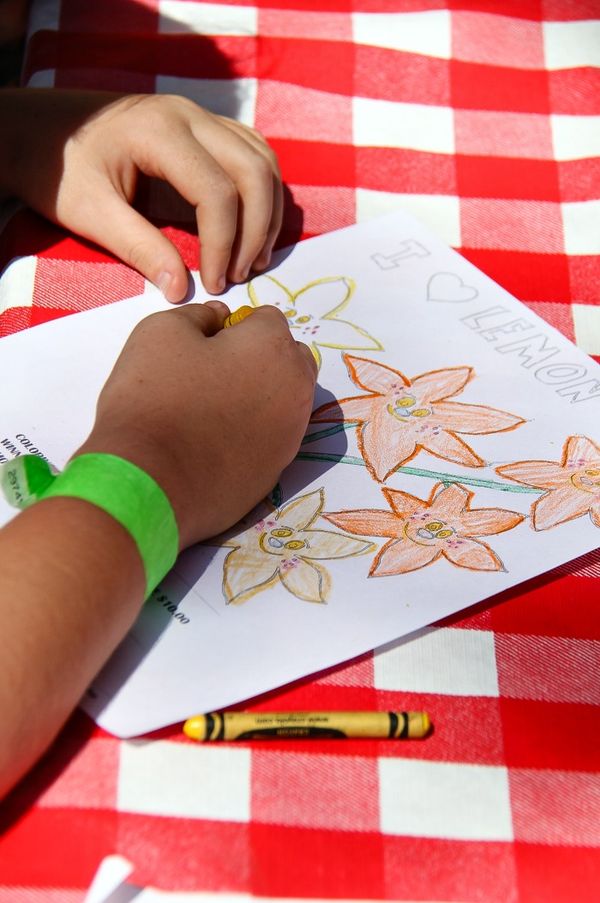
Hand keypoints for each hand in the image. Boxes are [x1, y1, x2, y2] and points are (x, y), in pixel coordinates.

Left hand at [0, 89, 281, 300]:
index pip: (217, 192)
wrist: (38, 129)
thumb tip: (181, 290)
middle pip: (253, 172)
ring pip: (262, 160)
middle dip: (256, 231)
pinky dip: (262, 191)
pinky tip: (252, 226)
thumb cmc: (58, 170)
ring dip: (267, 212)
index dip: (224, 245)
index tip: (214, 284)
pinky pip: (252, 152)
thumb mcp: (90, 214)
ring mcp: (200, 115)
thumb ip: (139, 249)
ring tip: (254, 258)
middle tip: (242, 275)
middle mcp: (189, 115)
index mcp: (159, 132)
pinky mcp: (204, 125)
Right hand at [76, 302, 317, 546]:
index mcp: (274, 347)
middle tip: (216, 374)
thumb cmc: (153, 396)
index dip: (235, 327)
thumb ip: (199, 316)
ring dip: (261, 397)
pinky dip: (253, 435)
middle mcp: (296, 390)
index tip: (205, 345)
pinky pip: (272, 440)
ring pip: (286, 402)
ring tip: (214, 411)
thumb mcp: (162, 331)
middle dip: (262, 358)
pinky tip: (217, 444)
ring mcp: (291, 436)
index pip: (268, 319)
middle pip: (290, 359)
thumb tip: (219, 320)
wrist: (149, 481)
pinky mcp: (276, 473)